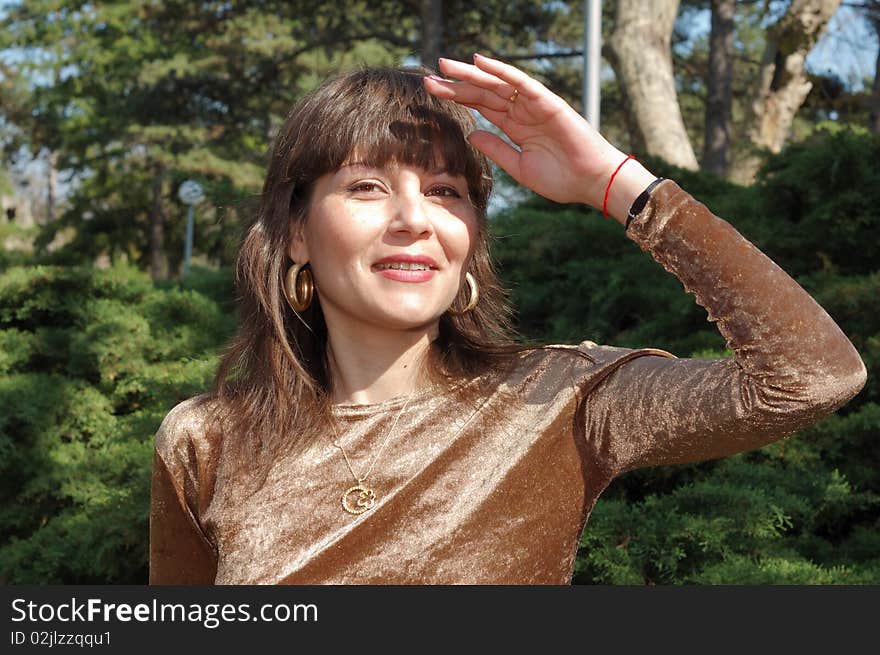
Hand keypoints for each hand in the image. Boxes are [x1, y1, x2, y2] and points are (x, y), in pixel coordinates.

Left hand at [423, 54, 655, 220]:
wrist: (590, 182)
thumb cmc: (561, 179)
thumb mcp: (518, 168)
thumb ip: (496, 149)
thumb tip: (470, 133)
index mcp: (515, 127)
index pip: (480, 108)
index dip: (457, 99)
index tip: (432, 94)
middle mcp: (521, 112)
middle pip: (483, 93)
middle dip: (456, 85)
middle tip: (430, 77)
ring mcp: (533, 105)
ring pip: (497, 84)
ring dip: (471, 74)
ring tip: (445, 66)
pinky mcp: (547, 102)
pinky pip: (520, 82)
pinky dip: (500, 71)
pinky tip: (479, 63)